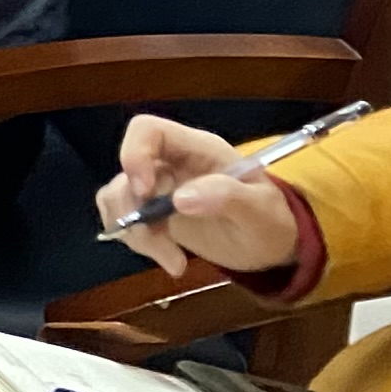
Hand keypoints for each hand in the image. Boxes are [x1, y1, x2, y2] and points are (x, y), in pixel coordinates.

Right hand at [94, 115, 308, 279]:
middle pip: (126, 172)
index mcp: (196, 149)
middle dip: (135, 211)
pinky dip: (136, 241)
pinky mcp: (152, 213)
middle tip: (164, 246)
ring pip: (118, 198)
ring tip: (173, 261)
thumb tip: (180, 199)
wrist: (272, 244)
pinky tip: (168, 258)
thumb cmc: (271, 220)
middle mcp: (170, 163)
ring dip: (136, 233)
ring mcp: (158, 188)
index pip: (148, 130)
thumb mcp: (260, 210)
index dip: (134, 154)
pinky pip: (123, 218)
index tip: (145, 193)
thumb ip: (227, 197)